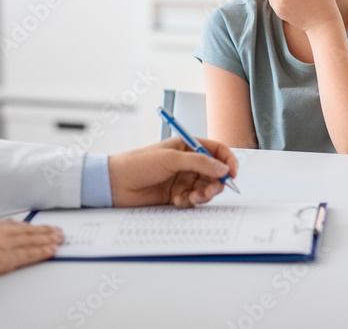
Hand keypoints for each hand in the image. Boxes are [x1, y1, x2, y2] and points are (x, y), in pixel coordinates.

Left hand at [107, 137, 238, 207]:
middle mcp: (187, 162)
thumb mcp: (171, 159)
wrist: (116, 184)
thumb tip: (222, 168)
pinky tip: (178, 201)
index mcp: (187, 146)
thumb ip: (199, 163)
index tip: (232, 173)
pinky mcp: (176, 195)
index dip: (227, 160)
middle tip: (210, 191)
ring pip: (205, 188)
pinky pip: (193, 199)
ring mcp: (182, 179)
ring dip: (203, 194)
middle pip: (214, 172)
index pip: (216, 150)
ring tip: (193, 198)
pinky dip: (190, 202)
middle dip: (216, 182)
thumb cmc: (138, 164)